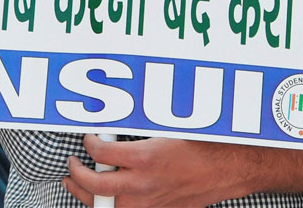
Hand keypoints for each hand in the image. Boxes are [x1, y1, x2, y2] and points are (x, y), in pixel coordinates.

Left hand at [63, 135, 302, 206]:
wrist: (232, 168)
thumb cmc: (206, 142)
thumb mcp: (173, 124)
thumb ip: (145, 121)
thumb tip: (123, 105)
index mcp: (146, 158)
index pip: (101, 152)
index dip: (89, 142)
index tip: (88, 135)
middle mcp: (144, 185)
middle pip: (96, 186)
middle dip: (76, 175)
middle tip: (70, 163)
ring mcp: (150, 204)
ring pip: (106, 207)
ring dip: (86, 196)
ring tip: (76, 184)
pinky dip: (110, 207)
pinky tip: (105, 198)